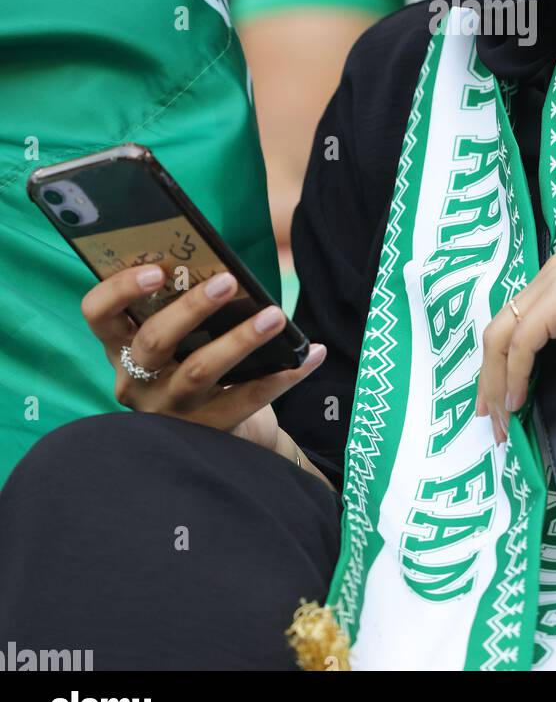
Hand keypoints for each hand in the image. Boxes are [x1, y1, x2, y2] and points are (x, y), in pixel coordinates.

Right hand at [80, 263, 326, 455]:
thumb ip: (183, 305)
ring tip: (275, 315)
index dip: (120, 290)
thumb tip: (221, 267)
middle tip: (229, 280)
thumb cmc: (195, 361)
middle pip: (153, 341)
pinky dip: (285, 374)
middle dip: (192, 307)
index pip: (98, 314)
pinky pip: (247, 399)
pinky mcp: (206, 432)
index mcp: (121, 346)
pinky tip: (311, 355)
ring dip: (241, 339)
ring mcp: (169, 410)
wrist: (221, 433)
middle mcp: (136, 381)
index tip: (157, 269)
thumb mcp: (179, 337)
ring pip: (200, 371)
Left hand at [475, 251, 555, 443]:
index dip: (494, 367)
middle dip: (489, 378)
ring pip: (504, 334)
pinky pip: (524, 340)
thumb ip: (547, 348)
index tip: (493, 406)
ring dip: (497, 382)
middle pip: (499, 327)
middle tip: (491, 420)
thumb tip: (513, 374)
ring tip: (503, 420)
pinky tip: (519, 399)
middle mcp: (553, 270)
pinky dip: (516, 373)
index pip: (510, 324)